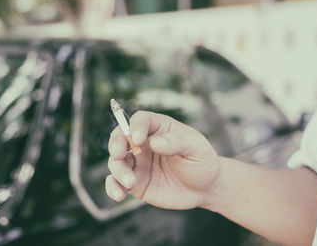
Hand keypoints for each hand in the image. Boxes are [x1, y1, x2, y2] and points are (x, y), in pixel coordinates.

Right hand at [105, 111, 220, 209]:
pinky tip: (118, 195)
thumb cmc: (201, 161)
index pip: (140, 120)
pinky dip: (112, 187)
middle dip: (115, 144)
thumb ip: (177, 142)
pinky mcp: (134, 182)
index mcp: (158, 128)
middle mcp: (143, 144)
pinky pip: (116, 182)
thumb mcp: (197, 148)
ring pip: (116, 162)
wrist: (205, 188)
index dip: (135, 127)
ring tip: (131, 182)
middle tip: (118, 154)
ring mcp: (137, 163)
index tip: (138, 139)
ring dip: (118, 170)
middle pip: (120, 137)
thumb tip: (154, 142)